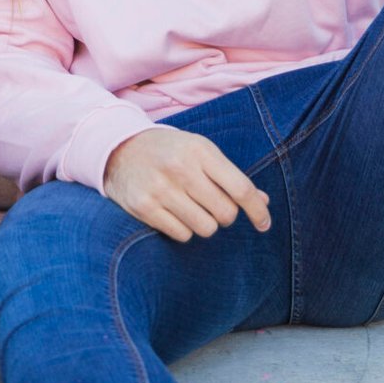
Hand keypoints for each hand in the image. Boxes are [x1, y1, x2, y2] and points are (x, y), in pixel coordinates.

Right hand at [104, 127, 272, 243]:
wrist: (119, 147)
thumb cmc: (170, 151)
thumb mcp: (201, 152)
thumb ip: (231, 176)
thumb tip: (263, 201)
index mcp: (200, 150)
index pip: (241, 188)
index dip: (257, 210)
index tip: (264, 224)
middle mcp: (181, 169)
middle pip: (225, 213)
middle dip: (225, 215)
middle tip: (213, 206)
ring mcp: (161, 189)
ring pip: (205, 228)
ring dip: (204, 223)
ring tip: (191, 208)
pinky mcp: (144, 207)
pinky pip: (182, 235)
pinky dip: (183, 229)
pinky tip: (174, 213)